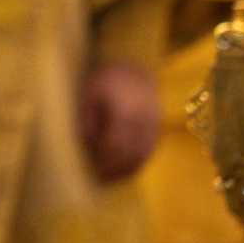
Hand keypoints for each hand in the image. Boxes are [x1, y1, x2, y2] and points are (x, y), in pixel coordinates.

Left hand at [79, 61, 161, 181]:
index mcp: (125, 112)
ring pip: (144, 155)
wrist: (135, 64)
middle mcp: (143, 121)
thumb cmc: (107, 77)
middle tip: (101, 179)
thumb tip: (85, 144)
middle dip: (116, 170)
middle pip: (131, 154)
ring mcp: (154, 125)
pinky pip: (150, 150)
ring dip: (129, 170)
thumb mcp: (89, 92)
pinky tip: (126, 167)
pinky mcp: (158, 126)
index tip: (94, 170)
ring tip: (112, 178)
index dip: (106, 161)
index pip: (116, 146)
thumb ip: (87, 118)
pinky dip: (139, 162)